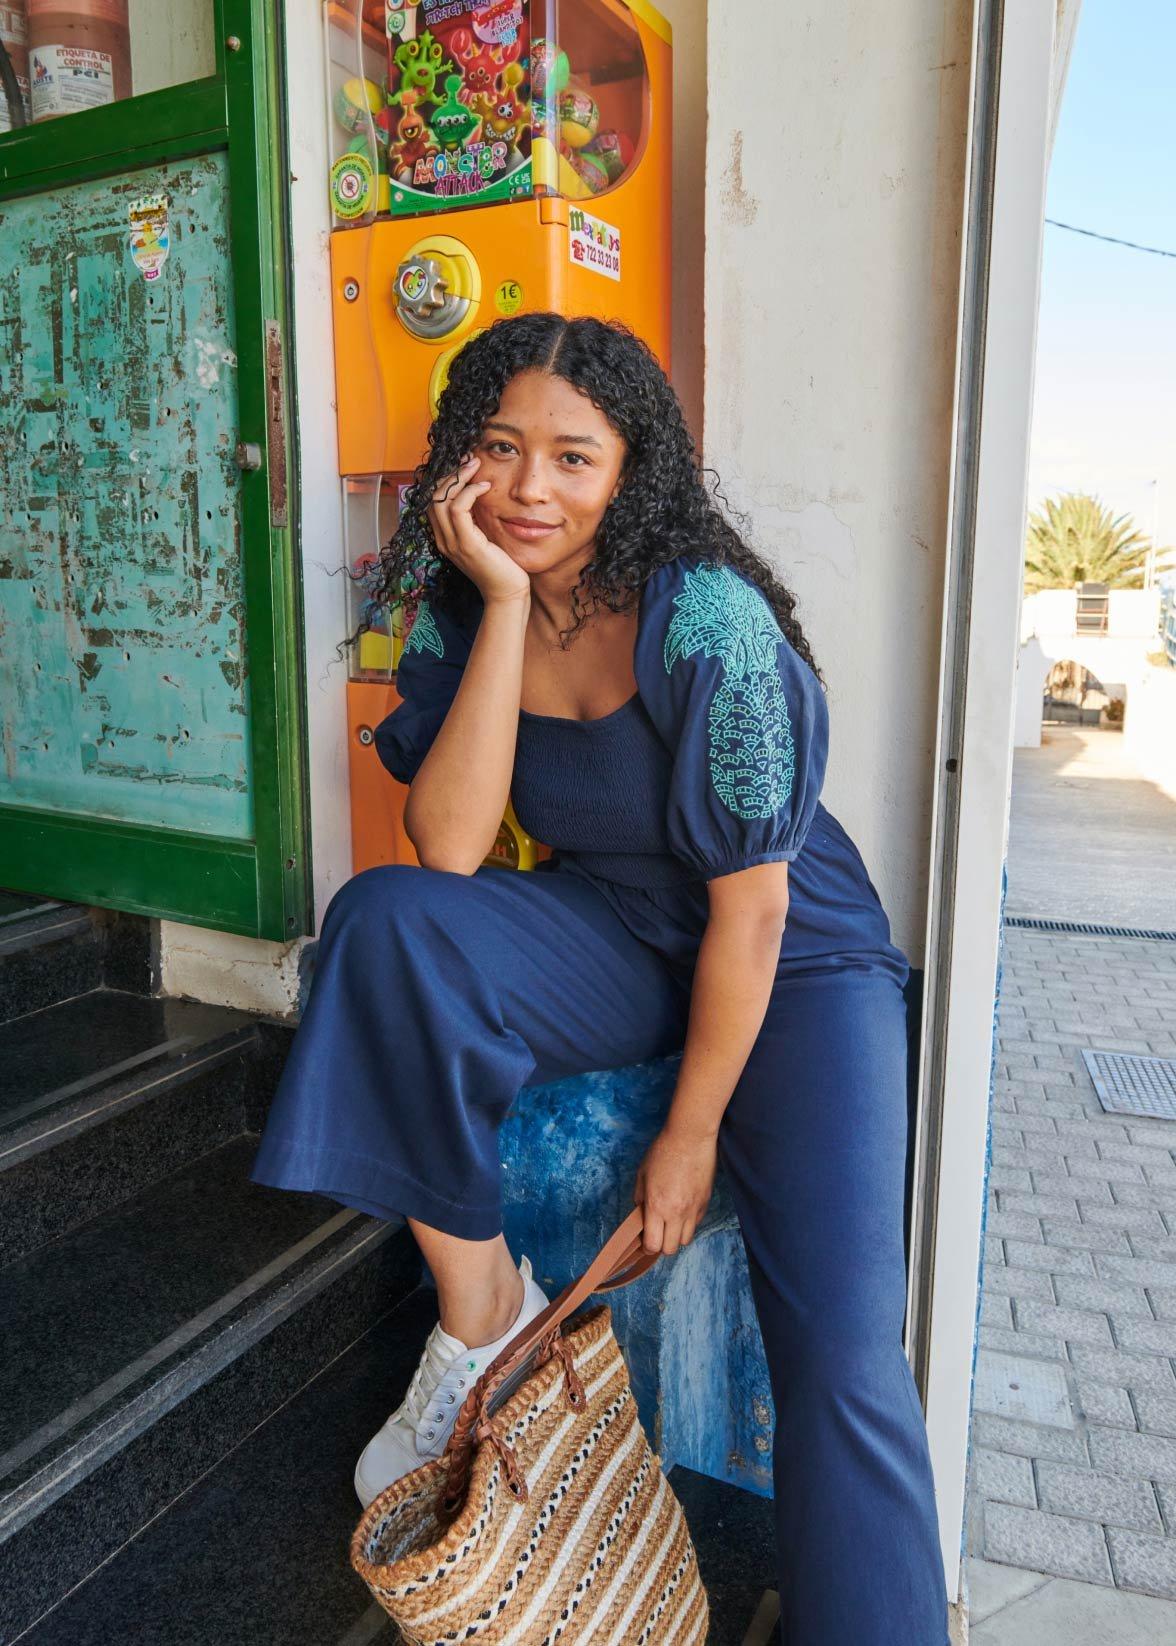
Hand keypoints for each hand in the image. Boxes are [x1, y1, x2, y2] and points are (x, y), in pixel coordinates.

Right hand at [427, 457, 530, 605]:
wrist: (508, 593)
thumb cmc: (502, 566)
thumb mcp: (485, 537)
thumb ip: (476, 519)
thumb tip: (479, 491)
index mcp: (445, 538)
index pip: (433, 501)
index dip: (445, 479)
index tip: (464, 465)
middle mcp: (443, 540)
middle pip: (433, 496)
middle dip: (449, 473)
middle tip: (468, 459)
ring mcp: (452, 543)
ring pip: (441, 500)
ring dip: (458, 478)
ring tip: (474, 465)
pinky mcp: (466, 545)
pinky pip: (458, 510)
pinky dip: (469, 492)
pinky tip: (484, 486)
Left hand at [632, 1125, 717, 1255]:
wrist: (691, 1138)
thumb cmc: (663, 1152)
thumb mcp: (642, 1174)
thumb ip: (640, 1199)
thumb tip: (640, 1215)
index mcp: (657, 1206)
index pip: (653, 1244)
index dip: (646, 1246)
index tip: (643, 1240)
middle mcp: (676, 1213)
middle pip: (670, 1249)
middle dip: (661, 1245)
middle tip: (656, 1232)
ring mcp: (693, 1209)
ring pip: (685, 1240)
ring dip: (676, 1236)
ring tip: (670, 1222)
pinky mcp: (705, 1203)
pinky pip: (696, 1225)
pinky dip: (687, 1224)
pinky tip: (682, 1209)